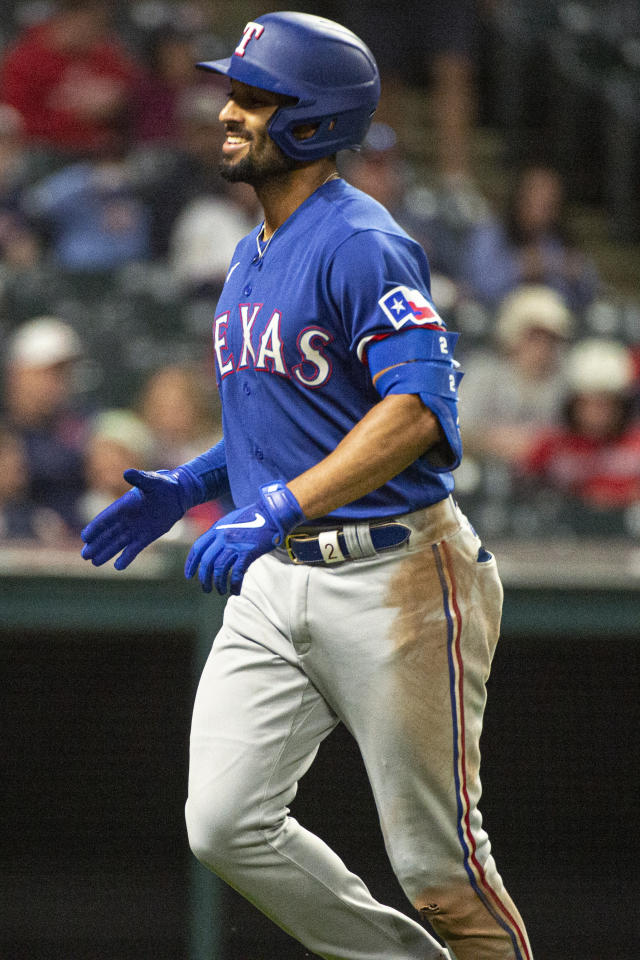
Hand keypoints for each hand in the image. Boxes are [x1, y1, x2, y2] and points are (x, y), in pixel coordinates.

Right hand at [81, 466, 204, 568]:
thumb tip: (127, 473)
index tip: (85, 537)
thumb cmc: (163, 485)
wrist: (177, 495)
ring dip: (106, 552)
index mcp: (124, 506)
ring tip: (94, 562)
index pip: (106, 519)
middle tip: (85, 556)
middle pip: (107, 534)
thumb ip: (139, 479)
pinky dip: (126, 557)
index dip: (95, 528)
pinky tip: (118, 566)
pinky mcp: (146, 537)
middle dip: (96, 545)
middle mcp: (126, 519)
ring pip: (117, 543)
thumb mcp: (152, 481)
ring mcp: (135, 529)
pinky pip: (133, 549)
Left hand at [185, 480, 304, 594]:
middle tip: (206, 589)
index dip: (191, 564)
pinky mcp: (248, 552)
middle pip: (207, 562)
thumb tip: (214, 547)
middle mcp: (223, 536)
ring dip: (218, 584)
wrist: (273, 513)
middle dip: (204, 578)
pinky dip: (235, 585)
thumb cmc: (255, 517)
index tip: (189, 576)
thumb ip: (221, 532)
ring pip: (220, 570)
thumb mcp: (232, 520)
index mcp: (217, 528)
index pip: (198, 548)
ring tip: (220, 591)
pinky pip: (237, 573)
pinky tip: (236, 591)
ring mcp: (235, 544)